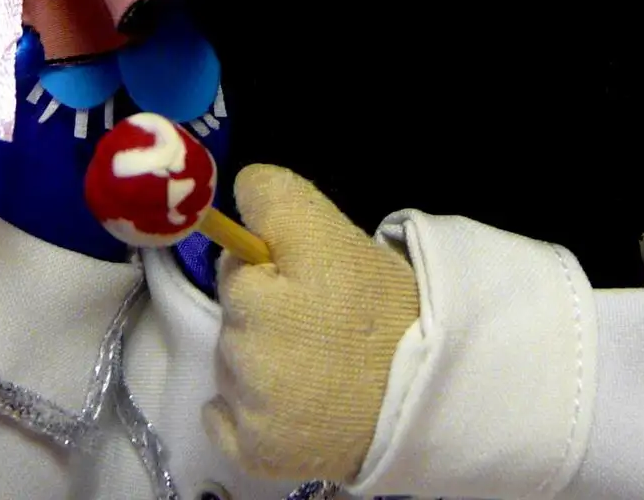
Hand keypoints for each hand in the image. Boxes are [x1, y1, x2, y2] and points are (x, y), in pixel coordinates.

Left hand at [203, 164, 419, 482]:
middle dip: (263, 309)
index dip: (269, 263)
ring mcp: (249, 408)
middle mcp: (247, 349)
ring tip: (314, 361)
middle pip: (232, 313)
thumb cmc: (381, 305)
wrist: (423, 390)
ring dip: (257, 358)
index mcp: (263, 289)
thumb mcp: (333, 231)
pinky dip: (240, 410)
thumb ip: (275, 197)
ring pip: (230, 362)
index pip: (234, 260)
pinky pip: (220, 419)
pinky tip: (283, 400)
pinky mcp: (255, 451)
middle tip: (318, 319)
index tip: (306, 277)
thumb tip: (236, 191)